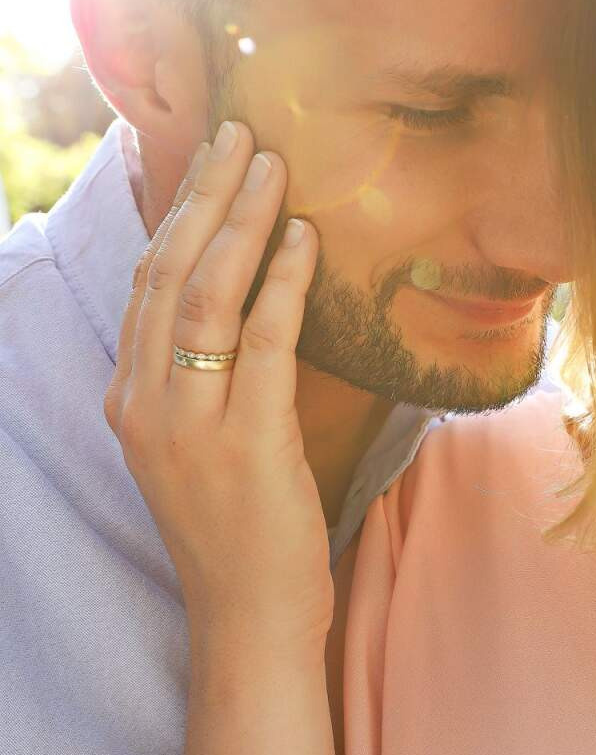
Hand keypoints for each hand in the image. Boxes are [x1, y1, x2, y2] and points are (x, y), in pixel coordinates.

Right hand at [106, 121, 331, 654]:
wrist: (248, 622)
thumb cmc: (239, 533)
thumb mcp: (200, 446)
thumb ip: (205, 378)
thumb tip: (248, 303)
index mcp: (131, 400)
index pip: (146, 284)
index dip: (178, 213)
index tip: (209, 159)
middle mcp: (146, 404)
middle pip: (169, 273)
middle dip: (206, 194)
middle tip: (242, 133)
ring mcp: (190, 424)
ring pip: (206, 294)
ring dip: (242, 221)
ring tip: (273, 164)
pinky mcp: (246, 442)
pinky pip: (263, 341)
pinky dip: (284, 282)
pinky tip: (306, 238)